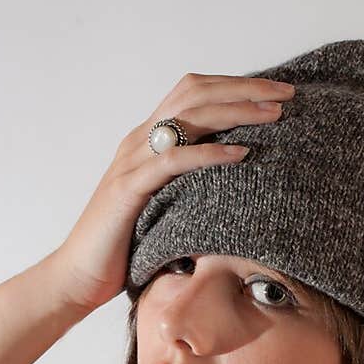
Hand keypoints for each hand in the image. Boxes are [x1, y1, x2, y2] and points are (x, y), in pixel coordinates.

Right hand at [48, 71, 295, 314]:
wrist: (76, 278)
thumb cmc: (121, 250)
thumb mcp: (161, 207)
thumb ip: (185, 186)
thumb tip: (231, 184)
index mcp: (145, 141)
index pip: (192, 92)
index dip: (234, 85)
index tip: (275, 91)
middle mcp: (138, 142)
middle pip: (194, 92)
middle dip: (244, 88)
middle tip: (287, 93)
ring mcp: (132, 162)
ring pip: (188, 117)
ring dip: (236, 110)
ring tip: (274, 114)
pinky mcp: (129, 189)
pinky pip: (174, 160)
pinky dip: (211, 153)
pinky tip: (241, 153)